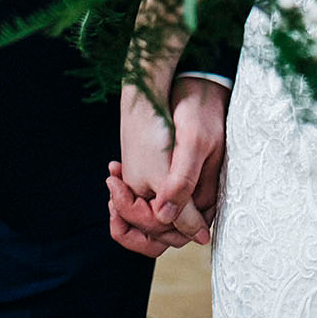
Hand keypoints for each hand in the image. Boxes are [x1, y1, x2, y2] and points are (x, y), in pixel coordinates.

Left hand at [109, 77, 228, 255]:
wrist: (197, 83)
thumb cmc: (198, 110)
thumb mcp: (192, 144)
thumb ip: (183, 184)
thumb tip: (169, 220)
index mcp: (203, 200)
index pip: (168, 232)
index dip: (140, 219)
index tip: (119, 192)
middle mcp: (193, 202)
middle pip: (157, 234)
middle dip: (129, 218)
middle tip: (113, 188)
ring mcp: (180, 192)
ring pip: (148, 220)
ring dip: (126, 206)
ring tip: (113, 180)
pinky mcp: (169, 179)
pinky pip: (146, 202)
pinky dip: (128, 193)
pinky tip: (116, 172)